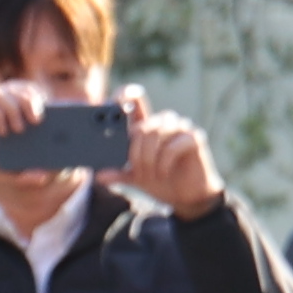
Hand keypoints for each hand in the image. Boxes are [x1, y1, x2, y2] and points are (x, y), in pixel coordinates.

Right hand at [0, 82, 53, 210]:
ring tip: (22, 127)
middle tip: (38, 119)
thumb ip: (17, 174)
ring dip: (15, 105)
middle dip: (29, 96)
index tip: (45, 113)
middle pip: (10, 86)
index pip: (15, 94)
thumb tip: (43, 176)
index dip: (32, 96)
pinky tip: (3, 132)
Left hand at [122, 98, 223, 218]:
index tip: (114, 101)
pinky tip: (162, 173)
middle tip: (137, 171)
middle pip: (143, 126)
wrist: (187, 197)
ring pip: (156, 133)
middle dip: (136, 153)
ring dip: (149, 157)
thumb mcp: (135, 178)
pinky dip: (163, 162)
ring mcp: (180, 128)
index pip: (136, 101)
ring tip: (151, 174)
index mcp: (148, 126)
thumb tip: (98, 175)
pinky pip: (173, 145)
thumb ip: (118, 173)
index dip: (125, 95)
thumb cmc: (161, 181)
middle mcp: (164, 122)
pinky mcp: (194, 138)